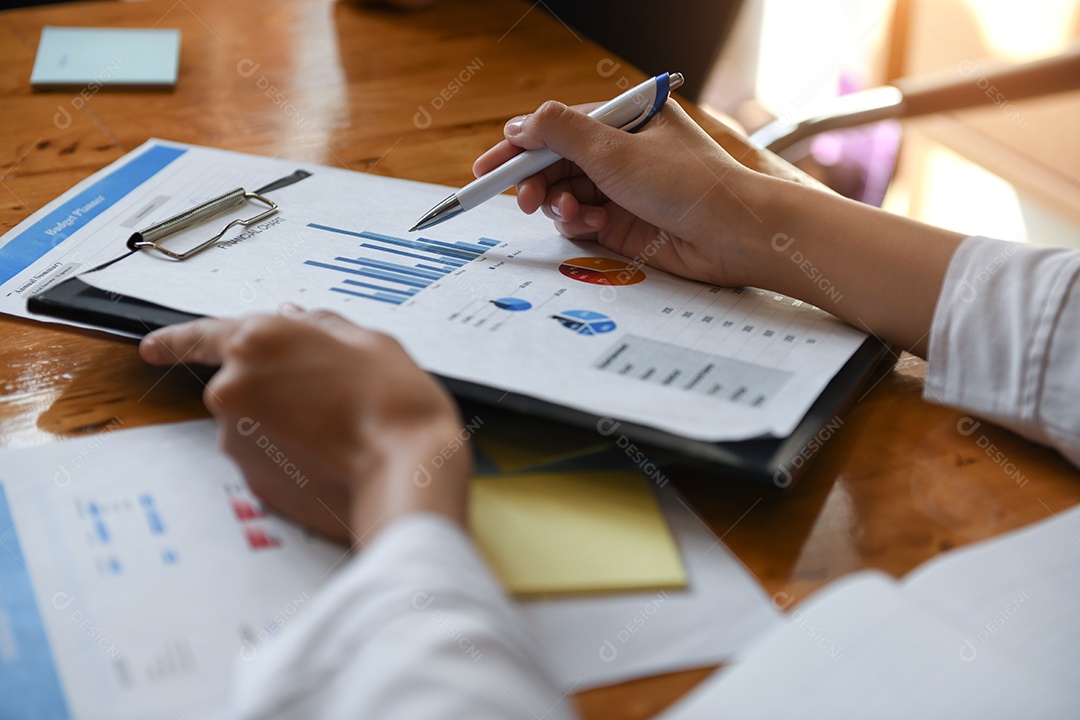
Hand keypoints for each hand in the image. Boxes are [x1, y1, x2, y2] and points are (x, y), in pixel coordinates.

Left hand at [139, 306, 470, 546]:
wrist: (404, 468)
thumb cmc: (392, 402)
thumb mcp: (366, 340)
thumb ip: (320, 325)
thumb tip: (300, 320)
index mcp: (258, 341)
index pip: (199, 335)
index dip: (173, 341)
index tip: (152, 347)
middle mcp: (234, 388)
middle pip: (240, 382)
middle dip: (275, 388)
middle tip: (327, 395)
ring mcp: (238, 438)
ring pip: (254, 423)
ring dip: (285, 422)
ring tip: (338, 427)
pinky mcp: (252, 479)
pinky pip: (265, 457)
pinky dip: (290, 454)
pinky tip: (331, 453)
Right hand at [472, 100, 772, 288]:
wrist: (732, 234)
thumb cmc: (688, 183)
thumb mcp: (615, 149)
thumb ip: (560, 133)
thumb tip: (519, 125)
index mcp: (625, 120)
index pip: (558, 128)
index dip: (519, 148)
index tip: (487, 169)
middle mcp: (622, 152)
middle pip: (557, 163)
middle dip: (536, 180)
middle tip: (523, 199)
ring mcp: (622, 188)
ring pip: (566, 194)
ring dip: (559, 204)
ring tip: (569, 212)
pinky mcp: (624, 223)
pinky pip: (582, 221)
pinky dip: (579, 224)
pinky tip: (591, 225)